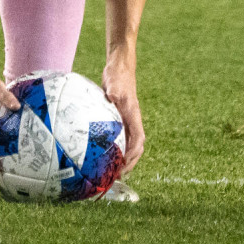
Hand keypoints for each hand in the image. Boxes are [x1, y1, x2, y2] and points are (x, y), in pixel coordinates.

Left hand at [102, 57, 143, 174]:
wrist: (120, 67)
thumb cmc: (118, 76)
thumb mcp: (115, 85)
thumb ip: (115, 93)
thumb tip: (113, 97)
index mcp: (133, 116)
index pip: (138, 140)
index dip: (133, 155)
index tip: (123, 166)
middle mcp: (132, 120)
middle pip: (137, 146)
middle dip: (130, 163)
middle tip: (117, 176)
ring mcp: (126, 120)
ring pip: (129, 143)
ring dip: (124, 158)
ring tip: (112, 171)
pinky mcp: (119, 118)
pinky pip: (120, 137)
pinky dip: (116, 148)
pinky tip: (104, 154)